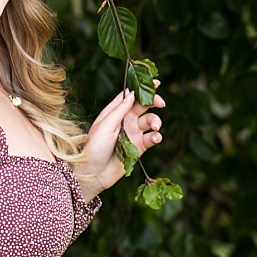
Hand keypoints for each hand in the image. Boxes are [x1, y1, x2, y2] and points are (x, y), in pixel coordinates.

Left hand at [74, 80, 165, 199]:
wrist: (94, 173)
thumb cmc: (94, 147)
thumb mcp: (105, 125)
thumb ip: (120, 109)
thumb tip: (133, 93)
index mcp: (114, 112)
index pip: (130, 96)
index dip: (142, 88)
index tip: (156, 82)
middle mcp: (125, 121)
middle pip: (144, 106)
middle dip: (154, 102)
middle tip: (161, 103)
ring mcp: (133, 134)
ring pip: (150, 121)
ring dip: (156, 121)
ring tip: (155, 127)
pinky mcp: (139, 147)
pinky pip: (152, 138)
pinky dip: (157, 136)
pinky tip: (155, 137)